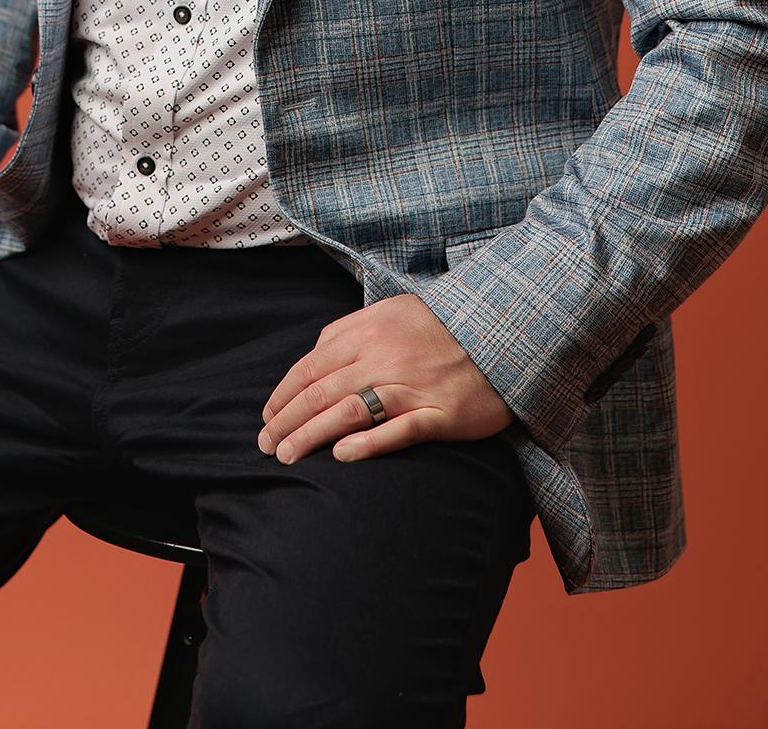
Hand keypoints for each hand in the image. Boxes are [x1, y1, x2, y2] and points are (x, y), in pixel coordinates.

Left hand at [258, 293, 513, 463]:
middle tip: (266, 446)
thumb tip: (315, 353)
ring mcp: (412, 386)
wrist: (501, 331)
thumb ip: (351, 329)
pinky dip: (368, 444)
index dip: (283, 394)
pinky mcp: (441, 413)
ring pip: (349, 411)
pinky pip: (399, 431)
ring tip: (288, 456)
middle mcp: (384, 357)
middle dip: (286, 421)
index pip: (311, 366)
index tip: (267, 417)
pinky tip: (342, 456)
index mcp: (369, 330)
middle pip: (322, 392)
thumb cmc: (442, 324)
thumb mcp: (392, 310)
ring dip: (312, 435)